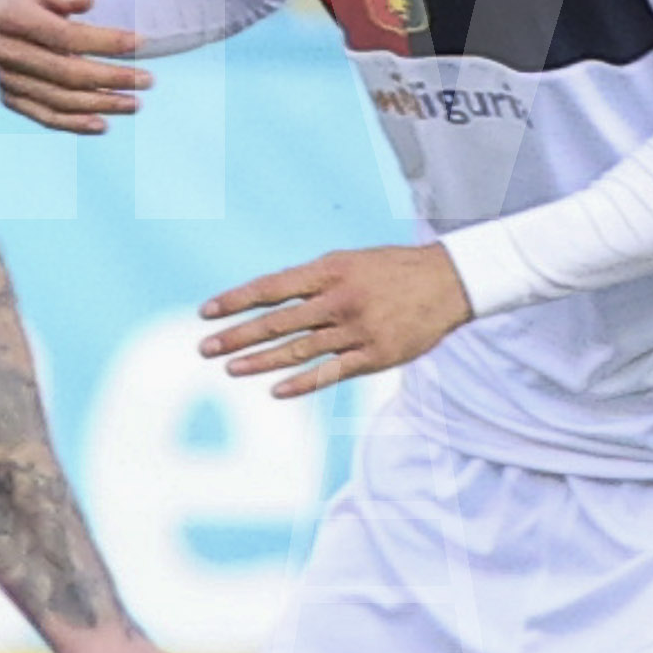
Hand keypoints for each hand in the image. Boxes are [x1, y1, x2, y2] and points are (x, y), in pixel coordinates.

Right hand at [0, 0, 150, 135]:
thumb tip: (86, 1)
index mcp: (10, 17)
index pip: (65, 36)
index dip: (106, 41)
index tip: (143, 42)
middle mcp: (3, 51)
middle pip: (65, 73)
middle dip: (111, 78)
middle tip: (148, 80)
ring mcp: (5, 78)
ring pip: (59, 100)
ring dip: (101, 105)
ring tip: (136, 103)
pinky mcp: (9, 97)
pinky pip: (45, 116)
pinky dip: (75, 124)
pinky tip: (104, 124)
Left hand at [198, 244, 471, 399]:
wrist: (449, 282)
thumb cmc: (391, 270)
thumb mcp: (349, 262)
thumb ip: (312, 281)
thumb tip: (268, 299)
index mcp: (330, 270)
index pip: (272, 287)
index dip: (237, 300)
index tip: (206, 312)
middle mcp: (339, 299)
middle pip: (278, 321)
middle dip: (238, 335)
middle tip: (204, 348)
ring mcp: (357, 329)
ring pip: (299, 349)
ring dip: (260, 361)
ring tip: (230, 369)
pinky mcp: (375, 356)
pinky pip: (331, 372)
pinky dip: (301, 382)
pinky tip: (275, 390)